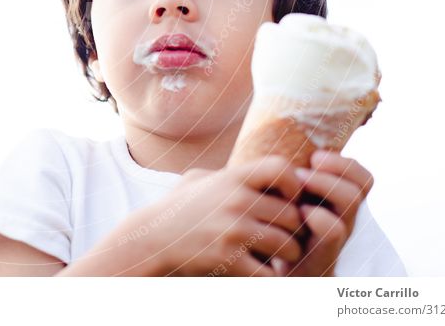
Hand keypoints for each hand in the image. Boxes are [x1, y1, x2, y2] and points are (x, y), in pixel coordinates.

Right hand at [136, 155, 306, 275]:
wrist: (150, 240)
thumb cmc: (176, 209)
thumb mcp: (197, 179)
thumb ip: (227, 173)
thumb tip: (252, 168)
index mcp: (233, 178)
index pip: (282, 168)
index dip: (294, 185)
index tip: (288, 200)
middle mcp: (237, 201)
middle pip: (292, 214)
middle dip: (294, 229)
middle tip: (287, 237)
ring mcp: (234, 231)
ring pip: (288, 245)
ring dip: (288, 255)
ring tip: (279, 257)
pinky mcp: (229, 260)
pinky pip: (269, 272)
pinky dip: (270, 276)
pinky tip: (260, 272)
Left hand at [274, 150, 373, 276]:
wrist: (261, 272)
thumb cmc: (269, 228)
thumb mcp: (280, 197)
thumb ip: (291, 174)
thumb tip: (287, 138)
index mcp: (336, 204)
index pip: (362, 178)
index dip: (345, 163)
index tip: (315, 155)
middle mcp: (343, 220)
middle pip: (360, 186)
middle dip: (333, 169)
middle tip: (303, 169)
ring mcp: (337, 240)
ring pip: (350, 203)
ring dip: (324, 185)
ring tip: (297, 183)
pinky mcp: (323, 257)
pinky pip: (333, 230)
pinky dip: (316, 215)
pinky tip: (297, 213)